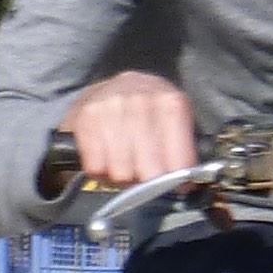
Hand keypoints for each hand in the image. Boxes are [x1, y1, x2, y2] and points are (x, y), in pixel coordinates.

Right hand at [59, 70, 199, 187]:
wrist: (113, 86)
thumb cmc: (149, 110)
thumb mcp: (176, 119)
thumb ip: (184, 149)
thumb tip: (184, 185)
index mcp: (172, 103)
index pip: (179, 162)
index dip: (177, 181)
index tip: (177, 186)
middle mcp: (143, 102)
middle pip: (149, 172)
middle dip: (149, 182)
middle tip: (146, 174)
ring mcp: (112, 108)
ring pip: (121, 174)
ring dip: (123, 177)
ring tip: (126, 164)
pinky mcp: (87, 117)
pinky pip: (96, 167)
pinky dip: (101, 171)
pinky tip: (107, 158)